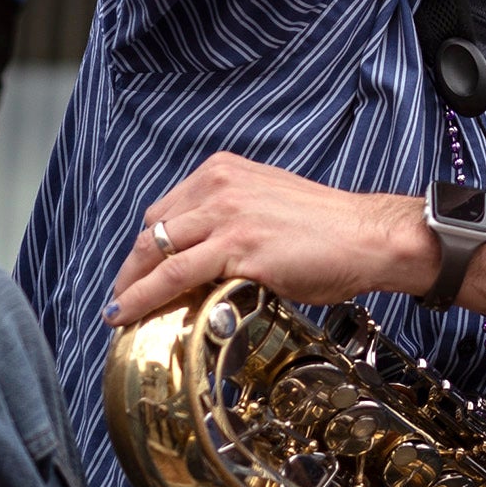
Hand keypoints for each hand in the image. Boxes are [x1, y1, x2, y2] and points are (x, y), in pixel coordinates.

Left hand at [108, 152, 431, 325]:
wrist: (366, 236)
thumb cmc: (327, 229)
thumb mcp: (266, 206)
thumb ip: (230, 219)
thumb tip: (203, 255)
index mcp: (223, 172)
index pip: (164, 211)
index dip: (147, 247)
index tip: (140, 271)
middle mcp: (219, 187)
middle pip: (152, 231)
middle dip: (131, 268)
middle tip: (122, 297)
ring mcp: (227, 217)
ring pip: (155, 254)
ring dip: (129, 287)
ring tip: (119, 312)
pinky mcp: (237, 249)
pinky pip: (174, 277)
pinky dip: (143, 298)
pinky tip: (130, 314)